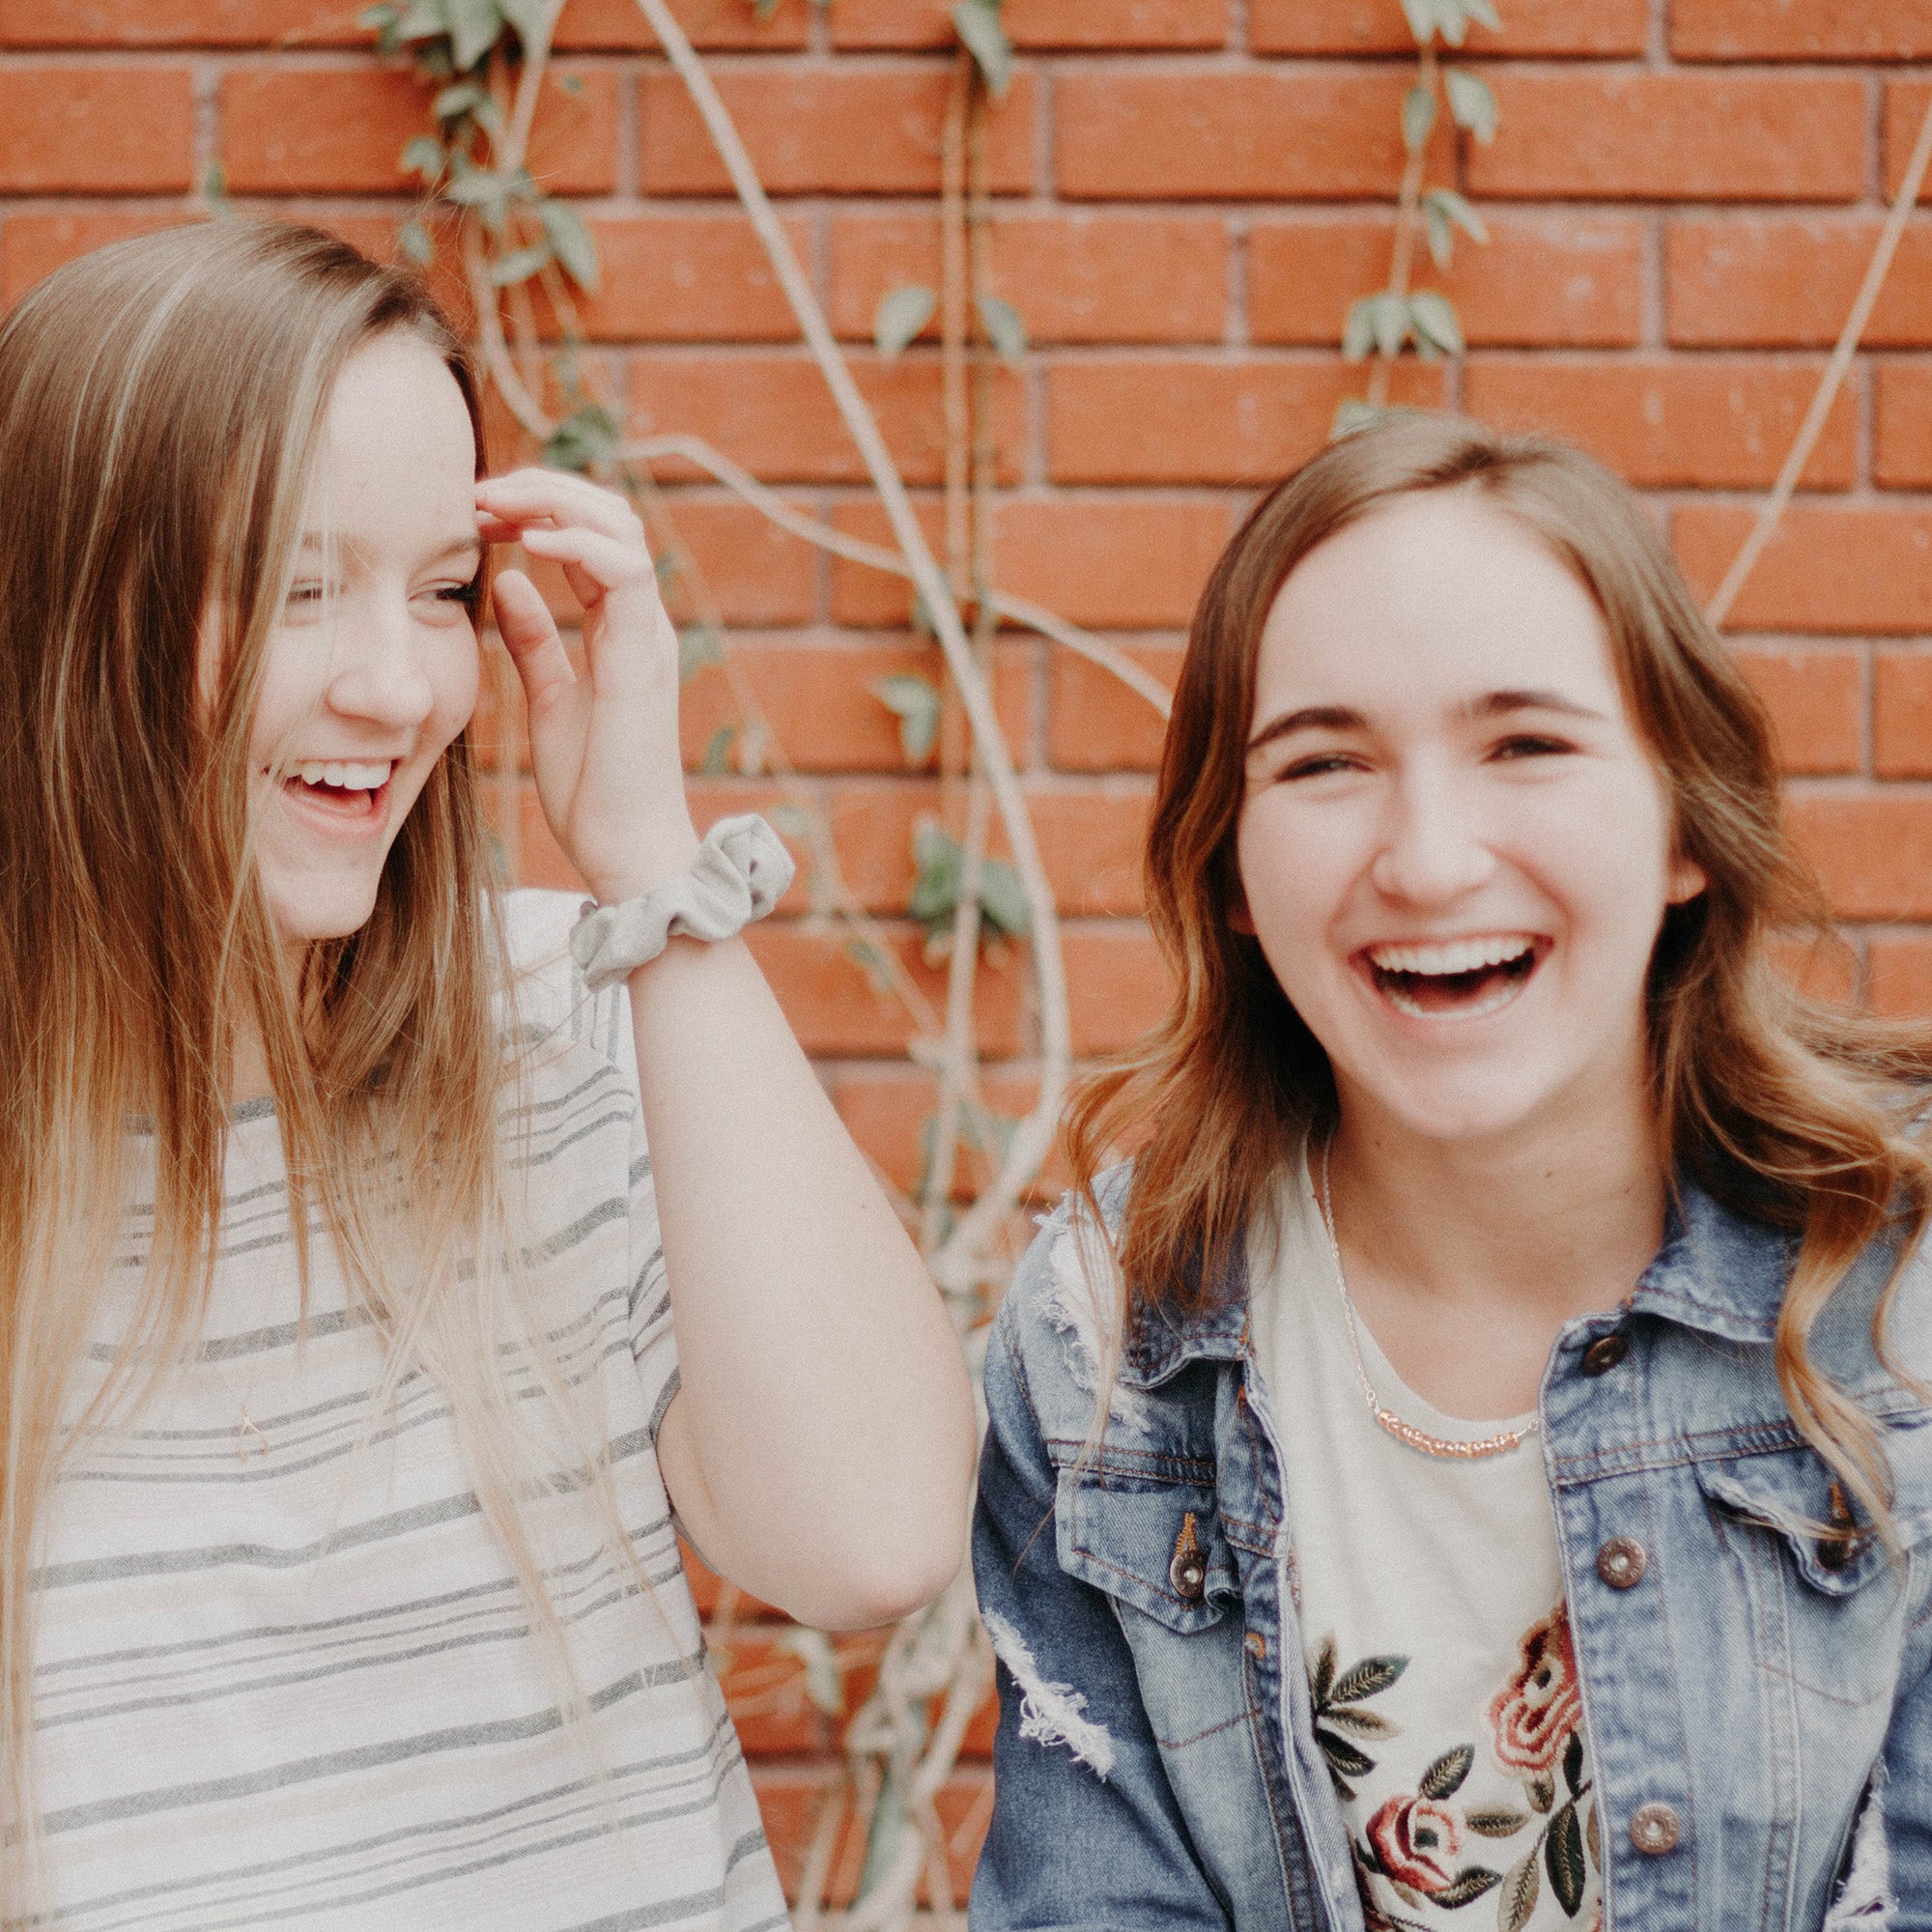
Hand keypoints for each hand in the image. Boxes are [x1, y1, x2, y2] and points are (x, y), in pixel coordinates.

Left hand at [478, 468, 699, 903]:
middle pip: (608, 517)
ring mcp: (647, 636)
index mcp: (620, 630)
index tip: (474, 512)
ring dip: (555, 503)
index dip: (534, 511)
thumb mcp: (548, 701)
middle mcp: (641, 623)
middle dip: (543, 490)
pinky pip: (622, 573)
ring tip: (496, 503)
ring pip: (620, 529)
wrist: (626, 851)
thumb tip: (504, 582)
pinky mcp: (642, 657)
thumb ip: (532, 641)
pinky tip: (528, 541)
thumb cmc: (593, 790)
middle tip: (478, 492)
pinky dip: (576, 544)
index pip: (588, 539)